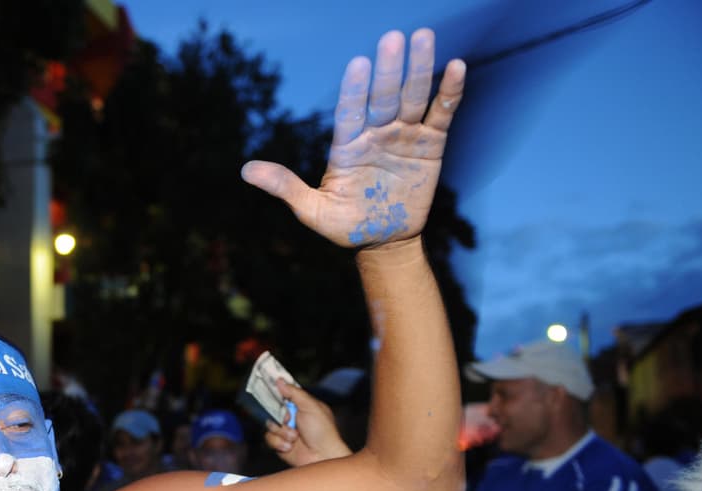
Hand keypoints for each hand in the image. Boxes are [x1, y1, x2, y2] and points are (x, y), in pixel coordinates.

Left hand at [242, 29, 464, 248]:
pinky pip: (441, 115)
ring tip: (422, 38)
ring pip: (412, 98)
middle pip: (383, 98)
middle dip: (388, 71)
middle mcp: (375, 134)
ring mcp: (403, 136)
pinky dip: (449, 93)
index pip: (350, 113)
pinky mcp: (430, 145)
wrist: (383, 241)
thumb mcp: (313, 212)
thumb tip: (245, 170)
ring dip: (418, 70)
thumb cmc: (345, 226)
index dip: (354, 91)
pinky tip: (456, 68)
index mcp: (346, 146)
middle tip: (393, 39)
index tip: (358, 65)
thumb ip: (286, 188)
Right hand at [264, 382, 350, 467]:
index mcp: (301, 405)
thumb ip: (294, 392)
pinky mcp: (280, 443)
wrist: (322, 456)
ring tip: (294, 437)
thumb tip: (280, 380)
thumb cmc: (322, 431)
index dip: (277, 392)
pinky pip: (269, 439)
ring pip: (269, 425)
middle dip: (279, 416)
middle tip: (288, 419)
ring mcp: (285, 430)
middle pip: (272, 409)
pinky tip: (290, 446)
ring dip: (281, 431)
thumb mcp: (310, 406)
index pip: (284, 394)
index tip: (268, 387)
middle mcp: (292, 417)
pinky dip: (279, 442)